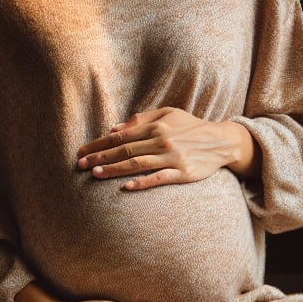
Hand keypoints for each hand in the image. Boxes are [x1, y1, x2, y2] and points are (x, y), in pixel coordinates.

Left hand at [76, 107, 258, 189]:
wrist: (221, 141)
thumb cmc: (191, 127)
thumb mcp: (169, 114)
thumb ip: (142, 120)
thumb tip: (114, 129)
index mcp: (157, 126)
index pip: (121, 135)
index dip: (100, 144)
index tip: (82, 151)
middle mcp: (163, 140)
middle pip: (125, 150)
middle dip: (100, 157)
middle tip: (81, 165)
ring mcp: (173, 158)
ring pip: (138, 164)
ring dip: (115, 169)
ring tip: (95, 174)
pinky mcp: (183, 173)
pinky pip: (159, 178)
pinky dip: (142, 183)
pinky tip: (126, 187)